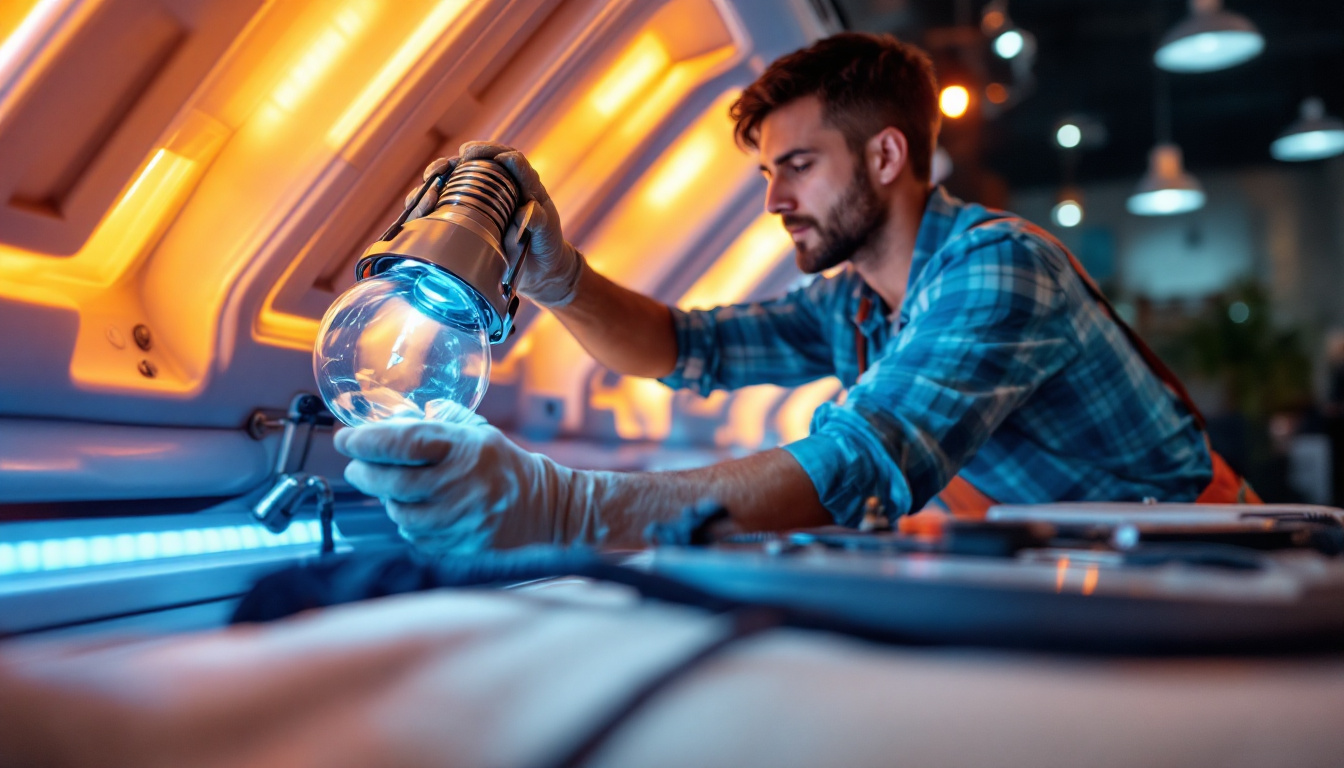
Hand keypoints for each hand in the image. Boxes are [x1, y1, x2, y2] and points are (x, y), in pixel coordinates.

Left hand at [335, 417, 577, 553]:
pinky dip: (408, 524)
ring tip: (390, 489)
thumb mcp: (479, 431)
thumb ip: (441, 420)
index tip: (346, 438)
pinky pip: (416, 537)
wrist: (545, 509)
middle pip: (393, 483)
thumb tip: (399, 416)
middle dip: (365, 473)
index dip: (368, 441)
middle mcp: (462, 484)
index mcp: (466, 448)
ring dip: (387, 500)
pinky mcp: (461, 546)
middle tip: (356, 466)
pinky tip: (416, 511)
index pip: (405, 443)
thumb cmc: (505, 466)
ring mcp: (461, 519)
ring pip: (401, 514)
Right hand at [407, 142, 584, 307]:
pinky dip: (428, 203)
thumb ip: (538, 219)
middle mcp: (496, 187)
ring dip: (434, 181)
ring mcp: (477, 203)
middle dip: (451, 163)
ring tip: (430, 186)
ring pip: (450, 183)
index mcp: (521, 182)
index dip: (486, 151)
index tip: (470, 154)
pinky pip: (441, 206)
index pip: (504, 157)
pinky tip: (422, 205)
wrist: (540, 270)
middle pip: (469, 165)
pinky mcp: (464, 220)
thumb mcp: (545, 232)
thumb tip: (526, 209)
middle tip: (442, 168)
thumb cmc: (545, 244)